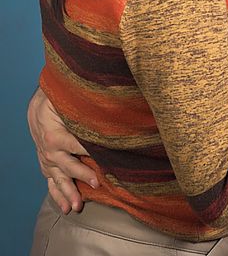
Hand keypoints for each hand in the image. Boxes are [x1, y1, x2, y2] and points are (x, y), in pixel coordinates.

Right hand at [27, 88, 97, 212]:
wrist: (39, 108)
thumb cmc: (57, 104)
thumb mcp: (68, 103)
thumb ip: (83, 111)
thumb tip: (103, 117)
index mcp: (54, 135)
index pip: (76, 145)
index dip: (90, 152)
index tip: (105, 159)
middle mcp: (49, 151)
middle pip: (68, 166)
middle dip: (83, 175)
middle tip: (96, 183)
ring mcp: (47, 160)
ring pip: (58, 179)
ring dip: (69, 193)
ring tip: (77, 207)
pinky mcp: (47, 165)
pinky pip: (51, 182)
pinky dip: (58, 195)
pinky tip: (65, 206)